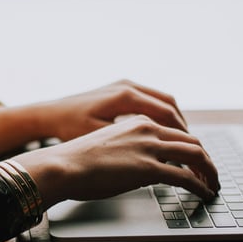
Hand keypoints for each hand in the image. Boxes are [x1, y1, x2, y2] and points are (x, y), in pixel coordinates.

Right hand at [12, 115, 219, 209]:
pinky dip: (200, 186)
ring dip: (209, 172)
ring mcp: (149, 147)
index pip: (176, 131)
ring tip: (213, 185)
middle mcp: (148, 129)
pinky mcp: (148, 168)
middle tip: (211, 175)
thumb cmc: (76, 160)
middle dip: (206, 160)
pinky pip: (186, 177)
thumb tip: (139, 169)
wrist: (62, 165)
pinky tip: (204, 194)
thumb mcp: (107, 146)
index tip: (196, 161)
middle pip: (192, 141)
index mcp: (137, 122)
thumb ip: (128, 150)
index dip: (191, 148)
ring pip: (196, 155)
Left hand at [34, 79, 188, 141]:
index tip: (192, 151)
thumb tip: (158, 157)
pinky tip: (162, 132)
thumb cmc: (69, 128)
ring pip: (162, 100)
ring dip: (174, 120)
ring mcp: (124, 85)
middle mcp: (128, 86)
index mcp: (125, 97)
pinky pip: (150, 99)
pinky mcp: (120, 89)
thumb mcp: (100, 139)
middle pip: (170, 104)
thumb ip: (129, 145)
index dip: (182, 134)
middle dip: (183, 128)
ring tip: (182, 141)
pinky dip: (161, 115)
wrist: (49, 114)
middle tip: (193, 148)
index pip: (167, 114)